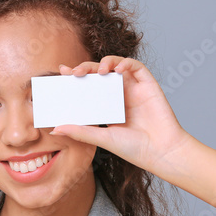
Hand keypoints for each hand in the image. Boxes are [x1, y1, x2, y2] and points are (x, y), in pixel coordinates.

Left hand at [51, 56, 194, 174]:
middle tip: (74, 72)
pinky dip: (125, 63)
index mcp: (107, 106)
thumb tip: (54, 129)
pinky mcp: (148, 84)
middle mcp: (119, 95)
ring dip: (105, 62)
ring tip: (98, 70)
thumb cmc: (134, 148)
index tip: (61, 72)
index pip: (88, 86)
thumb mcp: (102, 138)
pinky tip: (117, 69)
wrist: (161, 152)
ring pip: (116, 65)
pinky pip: (136, 66)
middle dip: (86, 68)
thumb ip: (80, 131)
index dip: (76, 77)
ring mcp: (133, 88)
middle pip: (99, 74)